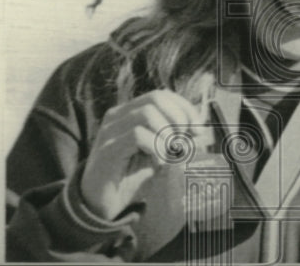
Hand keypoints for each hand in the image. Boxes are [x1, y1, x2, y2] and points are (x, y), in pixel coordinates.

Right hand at [79, 89, 205, 219]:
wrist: (100, 204)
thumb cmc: (130, 177)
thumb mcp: (157, 155)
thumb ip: (173, 141)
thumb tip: (198, 132)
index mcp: (129, 113)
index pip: (161, 95)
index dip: (184, 108)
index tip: (198, 129)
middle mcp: (118, 116)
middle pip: (155, 98)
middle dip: (178, 118)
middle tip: (182, 141)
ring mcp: (111, 131)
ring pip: (147, 113)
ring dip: (166, 134)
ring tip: (168, 153)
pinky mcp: (108, 149)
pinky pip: (138, 135)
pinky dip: (155, 147)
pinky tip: (157, 162)